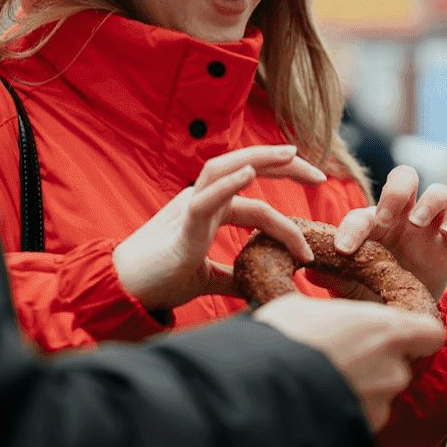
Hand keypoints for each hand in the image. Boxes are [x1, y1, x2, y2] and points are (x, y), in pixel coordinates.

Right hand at [113, 145, 324, 313]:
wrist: (125, 290)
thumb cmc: (159, 282)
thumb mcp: (206, 278)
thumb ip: (232, 276)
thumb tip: (257, 284)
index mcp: (208, 213)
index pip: (256, 202)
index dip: (286, 216)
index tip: (311, 243)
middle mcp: (201, 201)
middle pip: (246, 169)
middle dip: (284, 165)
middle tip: (321, 174)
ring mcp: (190, 207)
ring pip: (226, 168)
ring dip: (260, 158)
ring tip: (292, 155)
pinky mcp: (182, 223)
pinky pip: (207, 197)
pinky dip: (229, 183)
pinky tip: (251, 173)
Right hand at [255, 293, 445, 431]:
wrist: (260, 391)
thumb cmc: (280, 340)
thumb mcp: (303, 308)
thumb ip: (335, 316)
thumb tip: (330, 320)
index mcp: (386, 331)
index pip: (430, 334)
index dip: (417, 335)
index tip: (399, 336)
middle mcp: (392, 370)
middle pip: (399, 368)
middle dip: (376, 366)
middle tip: (340, 360)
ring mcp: (379, 405)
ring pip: (379, 395)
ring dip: (359, 391)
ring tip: (321, 383)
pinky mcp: (362, 431)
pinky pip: (361, 418)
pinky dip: (345, 412)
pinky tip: (316, 403)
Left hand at [330, 165, 446, 299]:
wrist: (404, 312)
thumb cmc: (372, 293)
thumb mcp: (350, 288)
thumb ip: (332, 275)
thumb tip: (309, 265)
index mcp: (371, 225)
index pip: (360, 215)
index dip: (350, 229)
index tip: (343, 250)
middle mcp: (401, 217)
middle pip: (403, 178)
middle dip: (395, 192)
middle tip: (386, 219)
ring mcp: (429, 225)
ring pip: (438, 191)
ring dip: (430, 202)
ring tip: (419, 223)